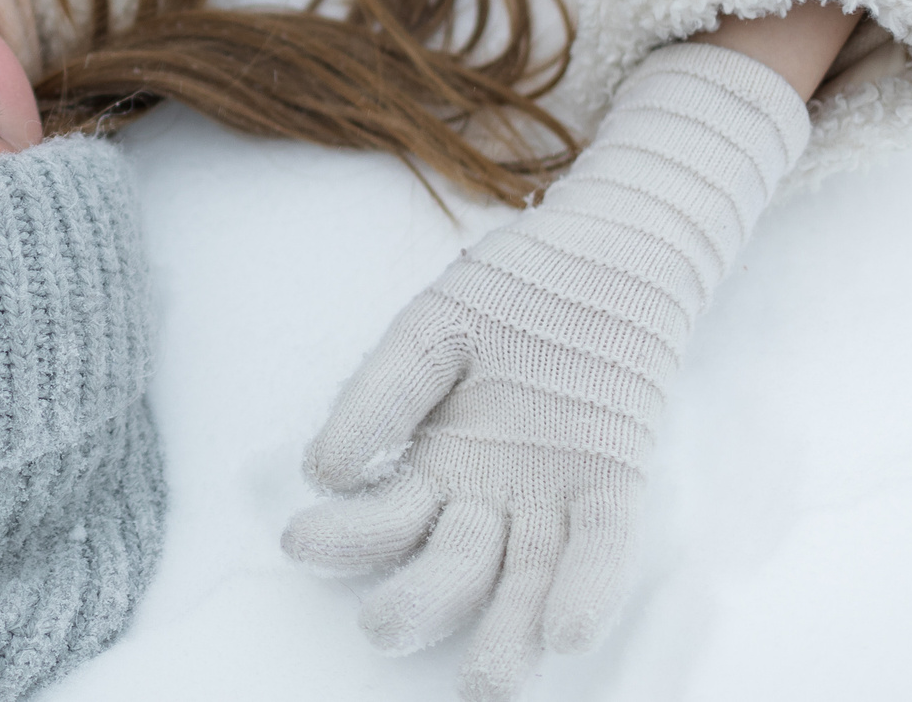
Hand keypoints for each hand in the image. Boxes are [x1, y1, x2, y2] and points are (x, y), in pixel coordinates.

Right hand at [282, 42, 811, 697]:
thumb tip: (322, 469)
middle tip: (379, 629)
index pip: (381, 521)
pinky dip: (586, 589)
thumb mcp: (430, 327)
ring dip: (503, 637)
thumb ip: (379, 393)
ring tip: (484, 686)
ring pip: (521, 582)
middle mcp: (489, 494)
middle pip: (448, 570)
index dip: (343, 539)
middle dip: (412, 606)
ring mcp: (552, 494)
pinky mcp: (612, 480)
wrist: (606, 254)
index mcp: (433, 461)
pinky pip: (601, 547)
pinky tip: (564, 633)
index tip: (299, 540)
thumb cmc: (512, 288)